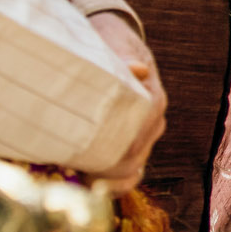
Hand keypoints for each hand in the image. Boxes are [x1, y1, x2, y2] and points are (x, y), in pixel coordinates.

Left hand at [88, 10, 166, 189]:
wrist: (114, 43)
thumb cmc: (110, 44)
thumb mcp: (114, 45)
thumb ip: (124, 59)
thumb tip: (136, 70)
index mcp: (152, 100)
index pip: (142, 136)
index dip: (120, 155)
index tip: (94, 167)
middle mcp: (153, 121)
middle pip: (137, 158)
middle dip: (109, 173)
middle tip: (77, 180)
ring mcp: (143, 133)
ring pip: (135, 167)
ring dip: (111, 181)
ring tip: (83, 187)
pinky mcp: (131, 140)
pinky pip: (130, 168)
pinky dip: (114, 182)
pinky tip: (94, 188)